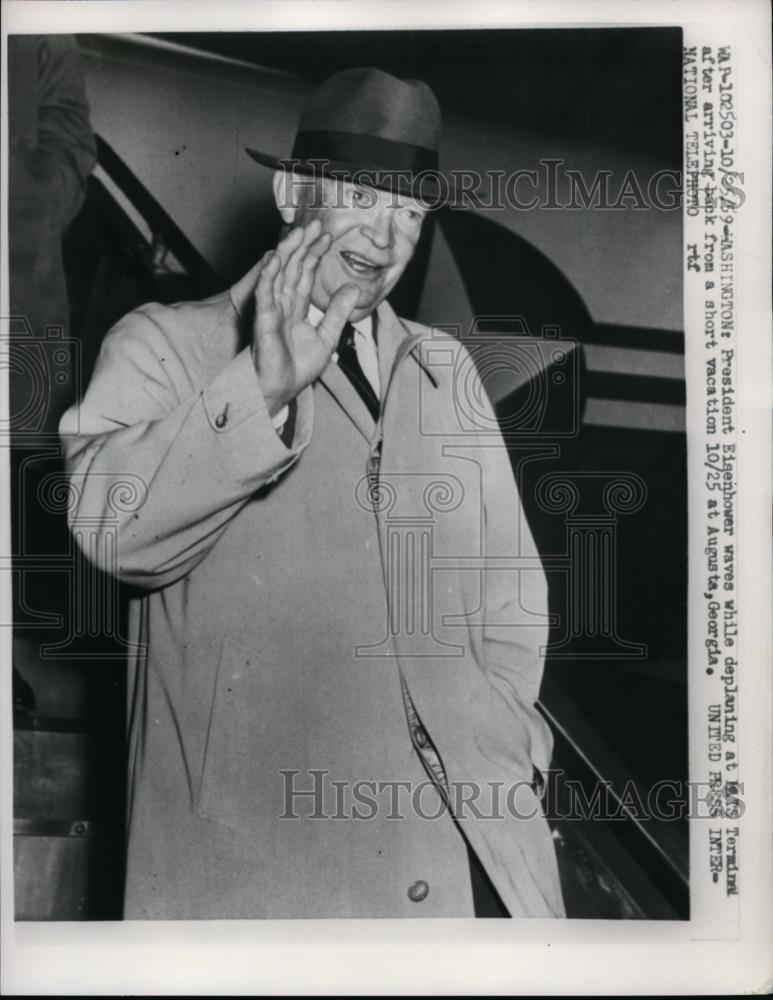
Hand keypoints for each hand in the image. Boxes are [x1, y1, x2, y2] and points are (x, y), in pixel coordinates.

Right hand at [251, 220, 358, 415]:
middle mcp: (282, 305)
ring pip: (278, 275)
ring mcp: (271, 311)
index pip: (305, 275)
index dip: (315, 255)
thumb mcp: (327, 336)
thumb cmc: (297, 368)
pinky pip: (265, 294)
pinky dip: (269, 276)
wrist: (282, 390)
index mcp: (295, 309)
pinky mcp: (263, 320)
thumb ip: (338, 312)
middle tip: (314, 224)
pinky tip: (274, 259)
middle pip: (292, 269)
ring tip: (297, 233)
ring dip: (287, 253)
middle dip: (303, 246)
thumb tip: (351, 288)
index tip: (327, 237)